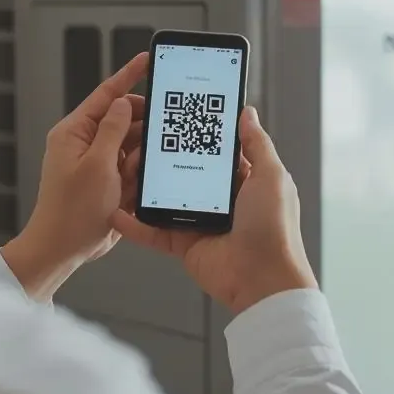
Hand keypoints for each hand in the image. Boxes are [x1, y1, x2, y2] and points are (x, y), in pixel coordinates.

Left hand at [1, 53, 147, 300]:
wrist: (63, 248)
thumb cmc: (71, 212)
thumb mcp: (97, 165)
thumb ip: (113, 129)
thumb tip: (124, 104)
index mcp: (74, 132)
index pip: (106, 95)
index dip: (129, 76)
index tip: (147, 61)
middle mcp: (84, 144)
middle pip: (124, 121)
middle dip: (141, 132)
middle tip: (154, 140)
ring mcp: (96, 163)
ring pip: (131, 147)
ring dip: (137, 161)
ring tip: (129, 179)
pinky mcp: (107, 181)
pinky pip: (131, 169)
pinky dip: (135, 178)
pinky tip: (129, 191)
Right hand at [113, 106, 317, 314]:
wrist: (262, 280)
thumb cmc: (274, 229)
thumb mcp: (271, 177)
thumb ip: (257, 144)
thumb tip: (248, 114)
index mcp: (245, 181)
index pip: (216, 152)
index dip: (199, 135)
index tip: (178, 118)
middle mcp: (221, 200)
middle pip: (186, 172)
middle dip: (164, 158)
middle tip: (140, 140)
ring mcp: (201, 222)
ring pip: (166, 199)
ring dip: (145, 188)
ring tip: (123, 170)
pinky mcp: (185, 244)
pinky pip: (155, 232)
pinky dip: (136, 225)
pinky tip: (118, 213)